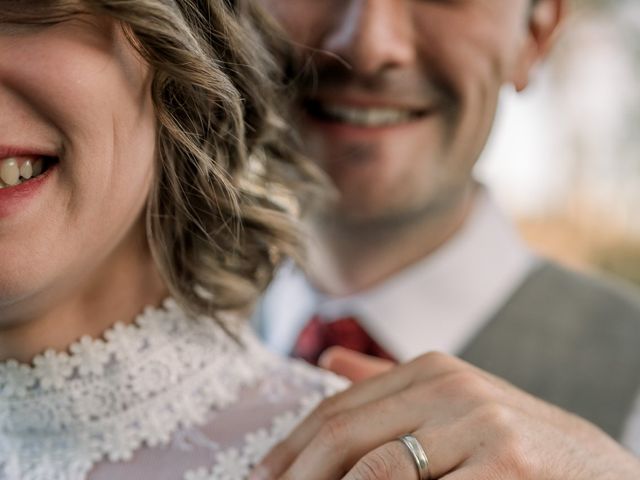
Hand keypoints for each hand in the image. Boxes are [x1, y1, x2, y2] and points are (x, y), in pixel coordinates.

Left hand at [253, 348, 639, 478]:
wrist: (595, 466)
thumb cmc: (511, 438)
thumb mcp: (453, 399)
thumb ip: (389, 381)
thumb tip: (329, 359)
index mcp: (429, 370)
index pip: (337, 407)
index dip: (291, 447)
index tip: (261, 478)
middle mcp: (449, 387)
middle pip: (343, 434)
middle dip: (297, 474)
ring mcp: (478, 425)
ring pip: (375, 471)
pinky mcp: (505, 465)